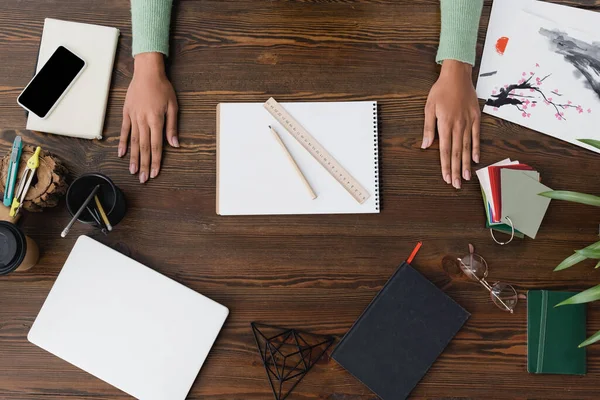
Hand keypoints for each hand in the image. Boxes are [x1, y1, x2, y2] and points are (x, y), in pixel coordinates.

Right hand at [119, 52, 178, 182]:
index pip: (156, 146)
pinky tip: (122, 154)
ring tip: (132, 171)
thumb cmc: (163, 88)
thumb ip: (172, 127)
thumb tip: (174, 145)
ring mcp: (133, 117)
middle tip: (142, 179)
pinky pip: (124, 130)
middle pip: (143, 147)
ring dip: (133, 157)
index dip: (155, 161)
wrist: (147, 72)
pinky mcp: (127, 113)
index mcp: (156, 120)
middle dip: (143, 164)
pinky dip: (123, 143)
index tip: (154, 173)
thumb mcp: (173, 106)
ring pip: (133, 142)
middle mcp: (143, 121)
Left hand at [422, 60, 480, 188]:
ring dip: (466, 163)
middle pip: (456, 152)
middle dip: (456, 170)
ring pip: (466, 147)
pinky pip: (476, 136)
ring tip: (466, 177)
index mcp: (445, 124)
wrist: (457, 75)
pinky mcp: (476, 117)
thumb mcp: (429, 107)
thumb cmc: (441, 90)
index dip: (445, 165)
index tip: (446, 177)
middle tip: (455, 184)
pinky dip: (475, 148)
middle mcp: (458, 125)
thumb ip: (428, 128)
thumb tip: (426, 145)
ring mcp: (468, 122)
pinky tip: (475, 159)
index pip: (445, 150)